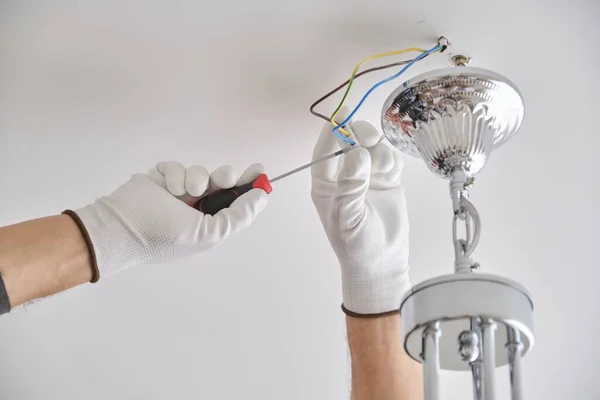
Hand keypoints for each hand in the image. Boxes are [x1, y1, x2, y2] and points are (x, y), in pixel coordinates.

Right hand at [70, 162, 267, 280]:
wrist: (121, 227)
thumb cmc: (165, 236)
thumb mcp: (209, 234)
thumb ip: (238, 217)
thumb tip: (260, 198)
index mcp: (208, 224)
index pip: (234, 202)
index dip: (248, 187)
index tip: (259, 172)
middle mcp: (195, 207)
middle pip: (221, 182)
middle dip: (226, 177)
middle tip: (223, 179)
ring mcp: (177, 192)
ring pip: (200, 172)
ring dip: (196, 179)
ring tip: (186, 192)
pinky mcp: (161, 178)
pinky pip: (177, 167)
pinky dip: (175, 175)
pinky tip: (168, 188)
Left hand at [311, 108, 409, 315]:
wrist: (381, 262)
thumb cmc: (356, 245)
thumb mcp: (349, 216)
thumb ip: (351, 185)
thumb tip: (355, 153)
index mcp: (325, 184)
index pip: (324, 151)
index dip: (332, 130)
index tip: (343, 113)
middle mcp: (344, 176)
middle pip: (349, 142)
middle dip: (359, 134)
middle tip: (370, 139)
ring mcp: (366, 176)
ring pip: (370, 146)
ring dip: (377, 149)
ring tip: (384, 168)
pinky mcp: (386, 179)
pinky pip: (387, 157)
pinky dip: (390, 158)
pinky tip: (391, 173)